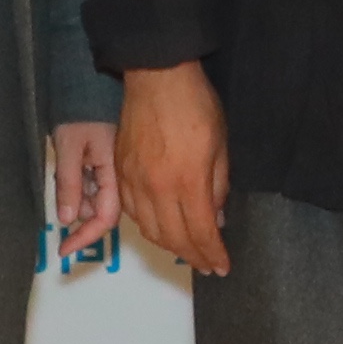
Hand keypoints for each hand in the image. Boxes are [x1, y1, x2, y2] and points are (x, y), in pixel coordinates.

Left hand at [47, 121, 120, 266]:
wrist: (90, 86)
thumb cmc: (80, 113)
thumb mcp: (69, 148)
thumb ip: (69, 184)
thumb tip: (67, 221)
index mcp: (115, 174)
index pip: (105, 219)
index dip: (85, 238)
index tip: (62, 250)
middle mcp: (118, 178)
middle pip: (98, 211)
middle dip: (75, 207)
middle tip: (60, 179)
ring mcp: (112, 171)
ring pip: (92, 199)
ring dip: (74, 193)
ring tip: (65, 162)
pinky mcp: (105, 164)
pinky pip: (90, 185)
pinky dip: (77, 182)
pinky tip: (71, 160)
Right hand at [117, 63, 232, 276]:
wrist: (156, 75)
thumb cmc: (196, 105)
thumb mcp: (221, 146)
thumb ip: (218, 187)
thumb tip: (215, 220)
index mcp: (187, 182)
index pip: (201, 233)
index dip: (212, 255)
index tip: (222, 268)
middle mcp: (157, 189)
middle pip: (172, 239)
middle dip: (192, 256)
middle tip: (207, 264)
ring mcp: (133, 182)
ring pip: (148, 229)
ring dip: (169, 245)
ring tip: (186, 249)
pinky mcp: (119, 172)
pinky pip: (130, 212)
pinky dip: (147, 225)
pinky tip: (160, 225)